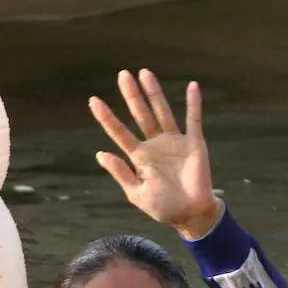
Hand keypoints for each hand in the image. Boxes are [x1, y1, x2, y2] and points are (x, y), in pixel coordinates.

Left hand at [90, 69, 220, 240]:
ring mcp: (174, 142)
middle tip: (122, 74)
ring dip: (154, 93)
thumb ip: (121, 173)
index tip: (94, 100)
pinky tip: (192, 86)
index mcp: (139, 157)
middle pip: (140, 114)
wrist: (191, 215)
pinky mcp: (193, 144)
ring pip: (162, 112)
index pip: (119, 132)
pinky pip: (193, 120)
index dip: (107, 117)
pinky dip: (193, 104)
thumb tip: (101, 153)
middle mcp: (155, 145)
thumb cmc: (163, 207)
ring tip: (145, 73)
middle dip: (132, 95)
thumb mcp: (137, 194)